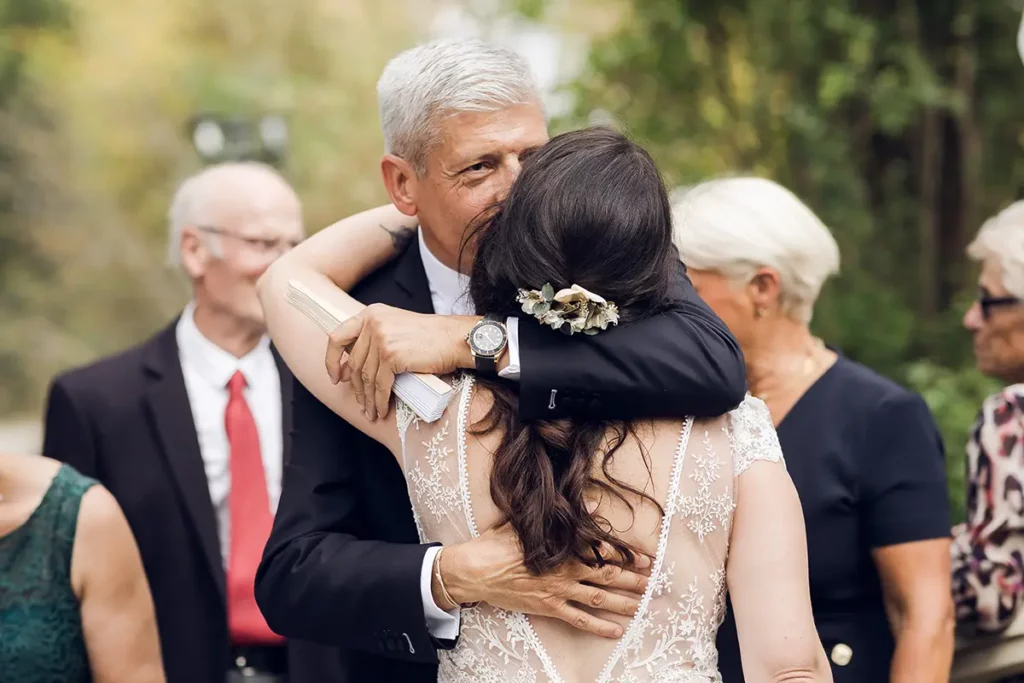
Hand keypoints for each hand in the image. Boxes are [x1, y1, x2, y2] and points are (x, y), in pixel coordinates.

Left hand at [326, 304, 477, 419]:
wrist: (456, 339)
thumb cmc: (431, 338)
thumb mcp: (396, 327)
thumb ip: (374, 338)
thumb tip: (351, 366)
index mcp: (371, 313)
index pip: (338, 336)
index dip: (331, 360)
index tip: (336, 377)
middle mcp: (373, 322)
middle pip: (353, 362)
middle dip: (355, 387)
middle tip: (360, 403)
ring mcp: (381, 338)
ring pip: (365, 377)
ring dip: (367, 398)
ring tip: (371, 412)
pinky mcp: (391, 355)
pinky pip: (379, 385)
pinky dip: (379, 401)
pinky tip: (381, 409)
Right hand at [439, 525, 650, 638]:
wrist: (474, 570)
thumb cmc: (499, 543)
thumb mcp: (528, 524)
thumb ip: (563, 518)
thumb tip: (592, 507)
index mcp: (561, 547)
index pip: (600, 550)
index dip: (626, 555)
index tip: (646, 558)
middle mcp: (564, 570)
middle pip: (606, 575)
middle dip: (632, 579)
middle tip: (653, 582)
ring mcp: (557, 591)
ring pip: (598, 598)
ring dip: (623, 601)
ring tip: (643, 604)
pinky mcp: (548, 607)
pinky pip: (579, 620)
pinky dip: (598, 626)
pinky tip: (616, 631)